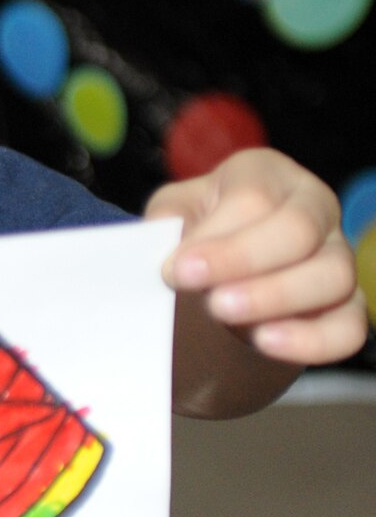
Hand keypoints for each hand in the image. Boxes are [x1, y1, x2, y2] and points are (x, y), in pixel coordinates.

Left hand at [148, 148, 366, 366]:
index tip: (176, 270)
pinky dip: (312, 339)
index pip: (253, 198)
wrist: (214, 274)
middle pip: (299, 229)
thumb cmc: (194, 230)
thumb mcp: (172, 214)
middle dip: (246, 262)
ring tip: (225, 314)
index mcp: (267, 174)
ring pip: (333, 275)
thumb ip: (168, 226)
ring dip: (276, 298)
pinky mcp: (347, 304)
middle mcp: (313, 207)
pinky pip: (349, 326)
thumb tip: (173, 257)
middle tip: (205, 293)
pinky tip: (265, 342)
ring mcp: (337, 255)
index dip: (216, 238)